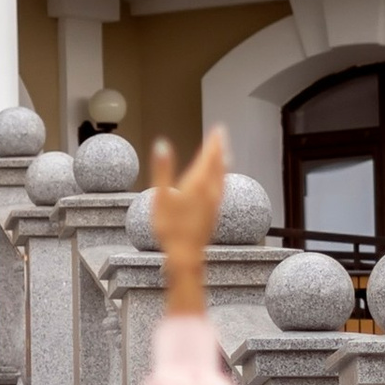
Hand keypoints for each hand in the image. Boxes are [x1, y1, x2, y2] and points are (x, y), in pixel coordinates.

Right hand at [150, 127, 228, 311]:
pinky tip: (219, 182)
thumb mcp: (160, 196)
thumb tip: (162, 145)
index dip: (213, 142)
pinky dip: (221, 177)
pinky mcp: (213, 213)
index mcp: (197, 183)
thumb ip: (162, 169)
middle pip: (218, 165)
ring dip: (223, 162)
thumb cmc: (170, 228)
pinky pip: (220, 188)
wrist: (185, 255)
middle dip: (219, 149)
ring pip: (222, 176)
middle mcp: (210, 191)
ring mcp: (214, 203)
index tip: (218, 129)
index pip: (209, 157)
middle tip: (221, 136)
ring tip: (224, 154)